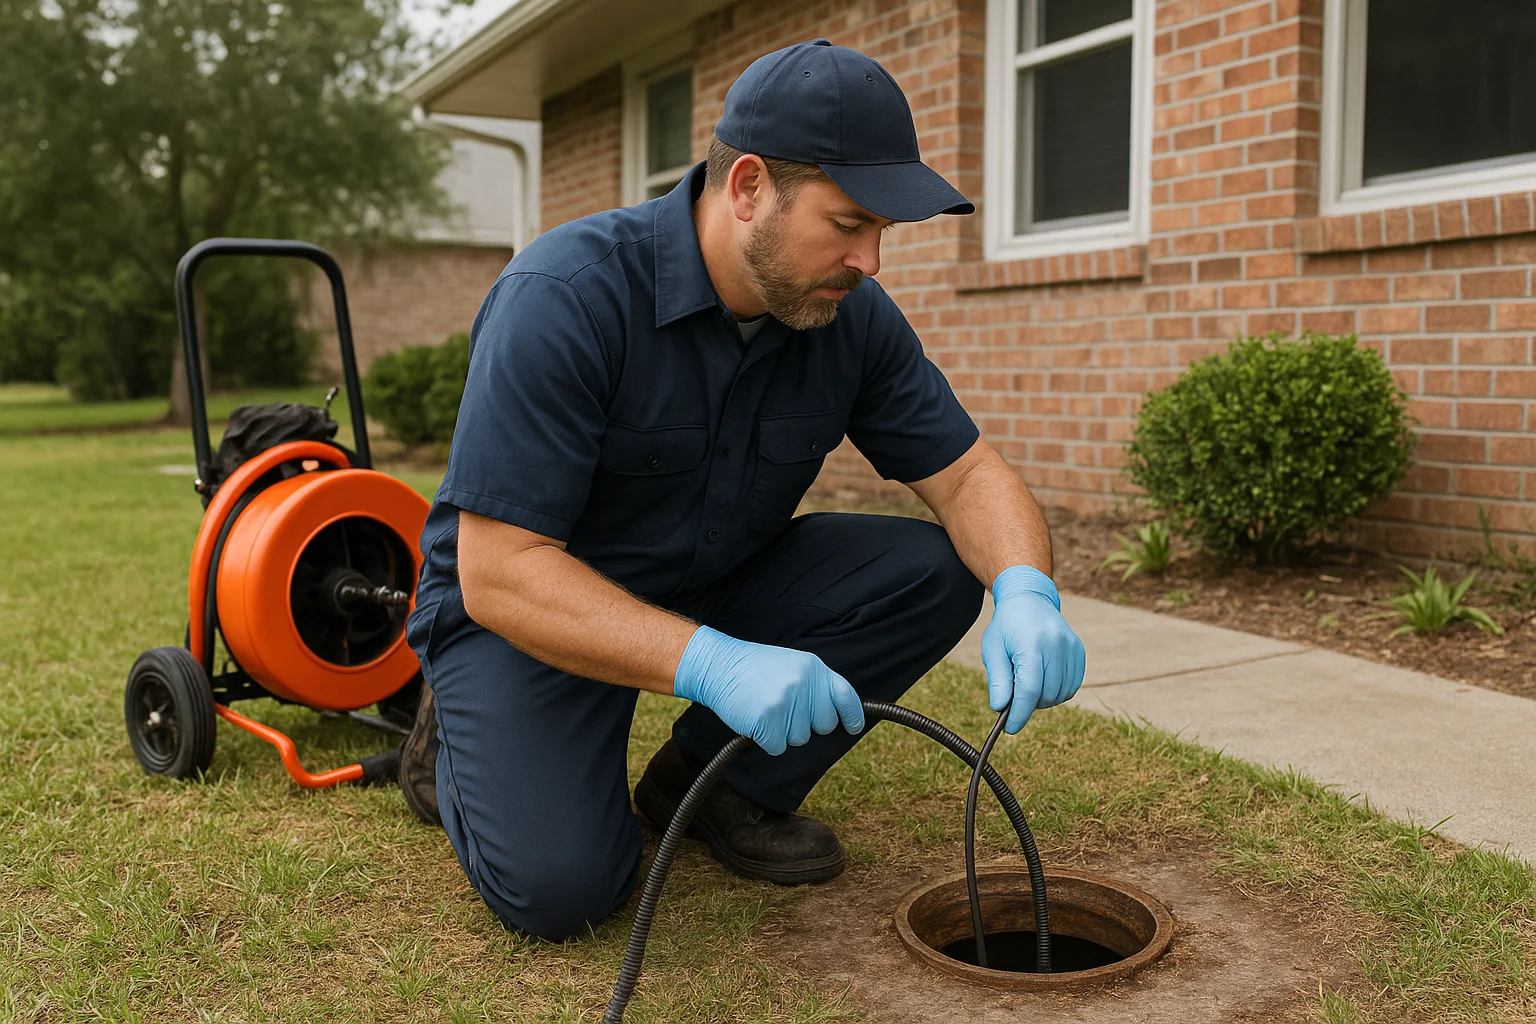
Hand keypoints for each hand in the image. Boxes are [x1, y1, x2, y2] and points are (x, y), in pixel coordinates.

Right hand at [673, 626, 864, 754]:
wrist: (718, 665)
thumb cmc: (754, 669)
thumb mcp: (791, 665)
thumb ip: (814, 685)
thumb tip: (835, 716)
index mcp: (814, 668)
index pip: (845, 696)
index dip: (852, 715)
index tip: (852, 727)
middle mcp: (804, 683)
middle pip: (824, 725)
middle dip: (806, 725)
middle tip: (783, 709)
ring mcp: (787, 701)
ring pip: (800, 739)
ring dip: (783, 732)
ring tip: (765, 709)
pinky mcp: (768, 719)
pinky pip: (778, 747)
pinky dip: (766, 741)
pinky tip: (755, 720)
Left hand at [980, 565, 1085, 733]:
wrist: (1030, 599)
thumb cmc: (1006, 626)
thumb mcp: (993, 649)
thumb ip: (997, 679)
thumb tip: (1000, 708)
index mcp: (1032, 644)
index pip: (1029, 690)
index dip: (1019, 713)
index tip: (1010, 728)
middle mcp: (1056, 645)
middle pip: (1045, 695)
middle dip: (1028, 703)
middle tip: (1014, 691)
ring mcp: (1071, 648)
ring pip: (1060, 694)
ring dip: (1043, 698)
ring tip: (1028, 680)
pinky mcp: (1079, 651)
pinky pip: (1071, 686)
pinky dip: (1057, 691)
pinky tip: (1043, 678)